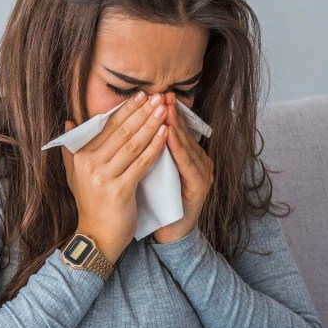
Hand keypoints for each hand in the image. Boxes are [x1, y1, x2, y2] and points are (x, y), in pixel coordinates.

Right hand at [60, 91, 168, 262]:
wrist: (97, 237)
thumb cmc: (91, 205)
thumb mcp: (75, 175)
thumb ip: (72, 149)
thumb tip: (68, 120)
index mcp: (81, 157)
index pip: (106, 127)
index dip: (125, 109)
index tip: (140, 95)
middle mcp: (90, 164)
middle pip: (121, 132)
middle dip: (141, 112)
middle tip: (156, 96)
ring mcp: (104, 177)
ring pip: (132, 144)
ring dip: (150, 124)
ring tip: (164, 110)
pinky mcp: (120, 190)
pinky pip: (141, 163)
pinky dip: (155, 146)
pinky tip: (165, 134)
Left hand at [152, 92, 213, 244]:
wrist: (168, 234)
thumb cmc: (156, 202)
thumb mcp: (149, 172)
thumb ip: (145, 151)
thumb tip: (126, 128)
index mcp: (186, 157)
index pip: (174, 130)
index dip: (163, 113)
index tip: (151, 95)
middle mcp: (198, 162)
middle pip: (183, 133)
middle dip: (171, 113)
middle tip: (161, 94)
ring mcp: (202, 173)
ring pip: (187, 145)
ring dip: (176, 126)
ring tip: (165, 109)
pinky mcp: (200, 186)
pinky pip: (188, 164)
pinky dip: (179, 148)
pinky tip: (170, 135)